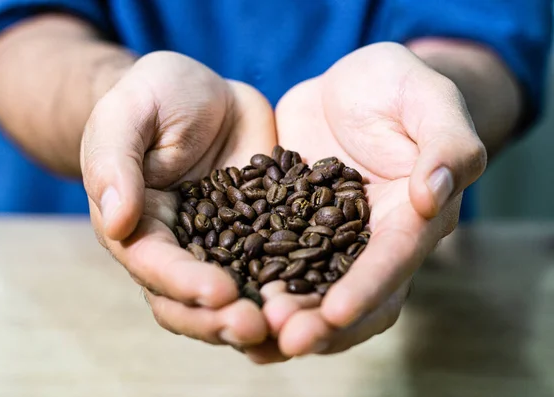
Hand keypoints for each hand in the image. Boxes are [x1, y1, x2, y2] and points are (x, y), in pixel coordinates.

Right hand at [80, 51, 276, 347]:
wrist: (203, 92)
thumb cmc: (153, 96)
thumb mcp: (128, 115)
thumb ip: (114, 163)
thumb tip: (116, 219)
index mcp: (139, 227)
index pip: (155, 266)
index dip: (185, 284)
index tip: (220, 292)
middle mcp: (179, 248)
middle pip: (192, 301)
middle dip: (221, 320)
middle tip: (258, 327)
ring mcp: (223, 246)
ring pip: (237, 296)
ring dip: (260, 315)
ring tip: (292, 324)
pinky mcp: (262, 233)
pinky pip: (279, 264)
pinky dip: (295, 284)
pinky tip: (322, 294)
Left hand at [249, 42, 486, 360]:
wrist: (349, 86)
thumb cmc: (397, 85)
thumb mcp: (427, 98)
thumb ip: (445, 143)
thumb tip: (434, 195)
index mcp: (413, 216)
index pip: (395, 259)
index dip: (369, 288)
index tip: (337, 313)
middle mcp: (372, 240)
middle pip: (354, 294)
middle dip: (323, 322)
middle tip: (285, 337)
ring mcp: (329, 239)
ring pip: (312, 290)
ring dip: (286, 315)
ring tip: (250, 328)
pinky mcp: (291, 227)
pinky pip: (274, 264)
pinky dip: (256, 286)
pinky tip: (227, 301)